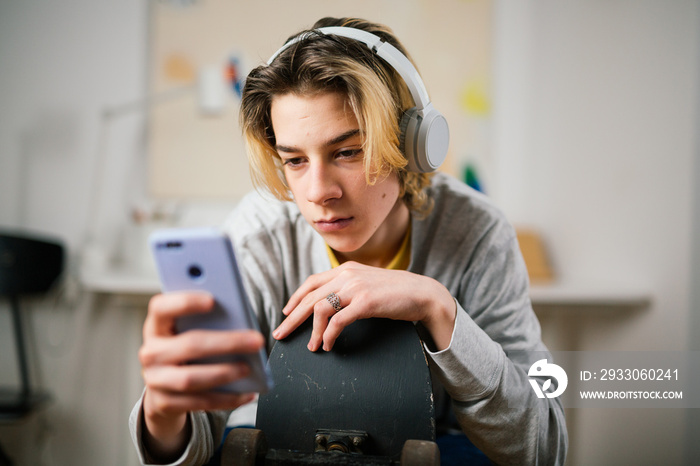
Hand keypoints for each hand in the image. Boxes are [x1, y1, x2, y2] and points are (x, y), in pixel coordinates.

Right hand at [139, 292, 264, 459]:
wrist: (165, 387)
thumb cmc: (186, 348)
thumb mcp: (188, 330)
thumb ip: (207, 321)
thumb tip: (241, 322)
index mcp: (156, 326)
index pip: (161, 308)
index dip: (184, 302)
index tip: (212, 300)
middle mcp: (151, 352)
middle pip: (189, 345)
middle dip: (227, 342)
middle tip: (256, 340)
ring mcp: (155, 380)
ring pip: (191, 378)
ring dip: (224, 373)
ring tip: (248, 368)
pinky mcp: (164, 403)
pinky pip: (199, 402)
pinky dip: (226, 399)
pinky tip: (247, 393)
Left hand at [272, 261, 455, 351]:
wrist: (423, 293)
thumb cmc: (396, 293)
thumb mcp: (367, 283)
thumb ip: (348, 287)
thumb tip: (329, 303)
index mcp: (345, 269)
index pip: (312, 282)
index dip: (295, 298)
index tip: (285, 313)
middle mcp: (347, 275)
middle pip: (310, 297)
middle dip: (292, 318)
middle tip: (281, 334)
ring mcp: (356, 287)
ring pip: (320, 309)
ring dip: (313, 331)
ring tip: (312, 346)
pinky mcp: (365, 302)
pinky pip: (338, 321)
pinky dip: (329, 335)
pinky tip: (329, 345)